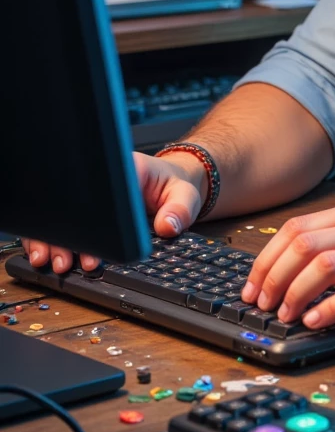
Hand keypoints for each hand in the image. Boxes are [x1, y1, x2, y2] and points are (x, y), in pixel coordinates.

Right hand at [21, 151, 207, 274]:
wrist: (170, 184)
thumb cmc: (173, 186)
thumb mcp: (185, 194)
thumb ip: (180, 209)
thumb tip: (167, 226)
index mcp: (123, 168)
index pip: (97, 186)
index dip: (87, 212)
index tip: (84, 235)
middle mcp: (100, 180)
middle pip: (72, 203)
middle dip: (64, 234)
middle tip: (66, 258)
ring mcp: (91, 196)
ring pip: (63, 215)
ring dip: (55, 241)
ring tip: (58, 263)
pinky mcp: (89, 210)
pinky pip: (67, 224)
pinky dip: (57, 241)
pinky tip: (51, 257)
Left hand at [240, 196, 334, 338]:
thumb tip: (289, 271)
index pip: (297, 228)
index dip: (266, 259)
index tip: (252, 285)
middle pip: (303, 244)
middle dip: (271, 277)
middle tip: (261, 304)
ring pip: (323, 265)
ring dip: (293, 293)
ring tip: (284, 315)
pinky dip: (327, 310)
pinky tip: (314, 322)